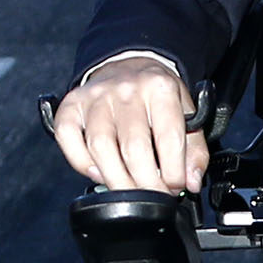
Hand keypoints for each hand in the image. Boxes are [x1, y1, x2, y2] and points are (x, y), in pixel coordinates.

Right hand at [51, 53, 203, 193]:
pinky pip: (68, 139)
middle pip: (133, 148)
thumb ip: (194, 149)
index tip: (175, 186)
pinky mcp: (71, 106)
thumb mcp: (186, 113)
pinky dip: (81, 163)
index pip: (168, 138)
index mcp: (159, 88)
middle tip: (154, 195)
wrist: (127, 66)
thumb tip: (191, 181)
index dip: (174, 172)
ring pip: (100, 148)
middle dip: (146, 183)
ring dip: (117, 180)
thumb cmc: (155, 95)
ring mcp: (95, 97)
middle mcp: (126, 90)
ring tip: (130, 191)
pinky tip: (99, 172)